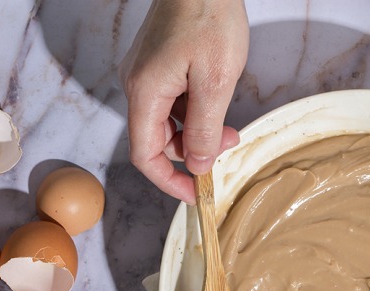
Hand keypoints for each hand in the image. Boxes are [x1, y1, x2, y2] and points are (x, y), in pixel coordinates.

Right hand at [120, 0, 248, 203]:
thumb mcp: (215, 81)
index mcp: (145, 93)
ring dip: (198, 132)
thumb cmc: (209, 17)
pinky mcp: (158, 64)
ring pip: (168, 121)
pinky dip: (195, 111)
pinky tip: (218, 101)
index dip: (170, 181)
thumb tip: (196, 165)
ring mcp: (146, 73)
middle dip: (194, 152)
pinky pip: (172, 101)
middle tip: (230, 143)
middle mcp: (138, 85)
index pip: (146, 155)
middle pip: (158, 140)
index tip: (197, 193)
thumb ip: (203, 129)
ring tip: (230, 125)